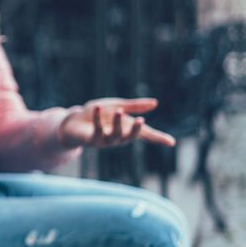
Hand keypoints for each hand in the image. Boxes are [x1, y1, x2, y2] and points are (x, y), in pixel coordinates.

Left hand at [58, 97, 175, 148]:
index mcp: (127, 128)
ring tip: (118, 111)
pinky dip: (97, 118)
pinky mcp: (92, 140)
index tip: (172, 143)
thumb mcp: (116, 105)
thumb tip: (155, 103)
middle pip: (131, 137)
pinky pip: (97, 130)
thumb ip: (134, 106)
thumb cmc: (97, 114)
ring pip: (115, 136)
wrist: (74, 121)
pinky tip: (97, 107)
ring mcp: (105, 140)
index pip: (146, 135)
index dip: (158, 139)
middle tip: (140, 121)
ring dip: (117, 123)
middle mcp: (119, 137)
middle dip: (135, 130)